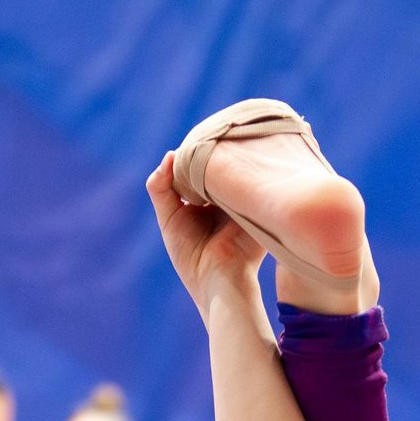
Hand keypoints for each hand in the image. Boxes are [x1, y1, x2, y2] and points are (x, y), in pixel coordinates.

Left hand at [147, 152, 268, 312]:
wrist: (218, 282)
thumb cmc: (191, 257)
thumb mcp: (168, 218)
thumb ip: (160, 187)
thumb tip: (169, 154)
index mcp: (208, 203)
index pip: (200, 170)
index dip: (192, 156)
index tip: (188, 144)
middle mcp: (228, 199)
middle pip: (217, 166)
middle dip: (207, 153)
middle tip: (200, 139)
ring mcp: (244, 201)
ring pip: (232, 169)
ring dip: (222, 159)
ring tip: (212, 148)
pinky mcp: (259, 204)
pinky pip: (246, 178)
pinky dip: (235, 169)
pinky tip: (227, 163)